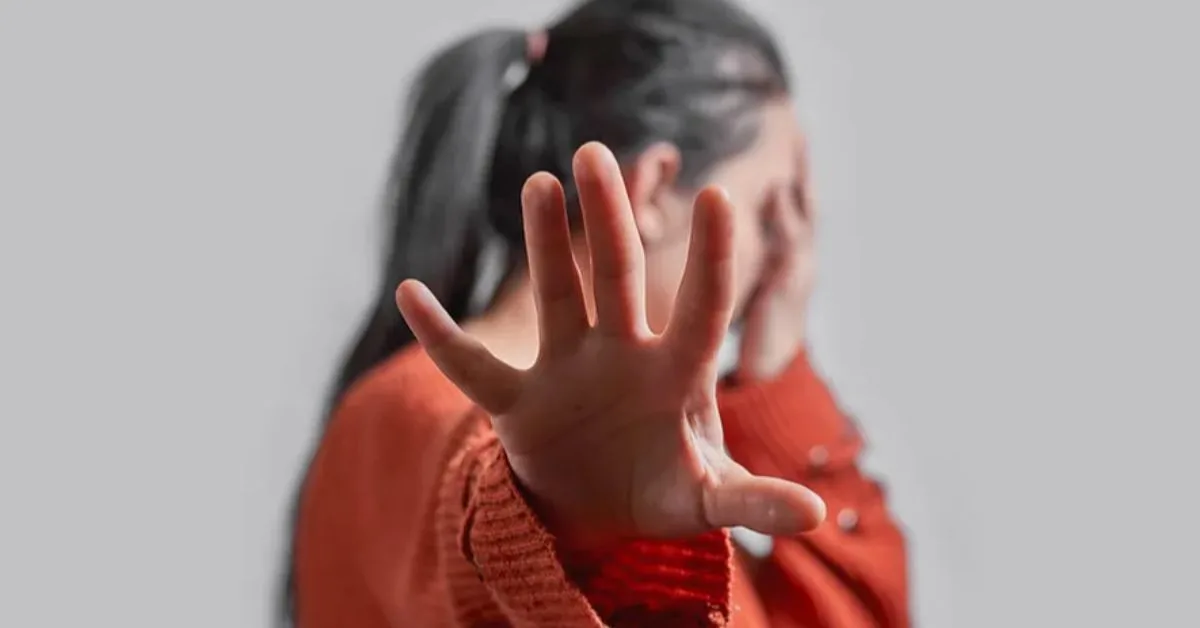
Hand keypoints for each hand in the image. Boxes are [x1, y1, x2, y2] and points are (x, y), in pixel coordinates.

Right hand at [396, 143, 824, 545]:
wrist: (603, 513)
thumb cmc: (666, 492)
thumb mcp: (708, 500)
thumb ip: (753, 501)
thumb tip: (816, 514)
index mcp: (675, 375)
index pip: (700, 309)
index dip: (712, 260)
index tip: (719, 197)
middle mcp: (621, 355)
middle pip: (618, 277)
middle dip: (609, 220)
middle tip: (595, 155)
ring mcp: (566, 372)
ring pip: (556, 296)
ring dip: (544, 245)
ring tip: (539, 184)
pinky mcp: (520, 403)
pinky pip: (474, 368)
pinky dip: (442, 337)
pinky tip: (410, 293)